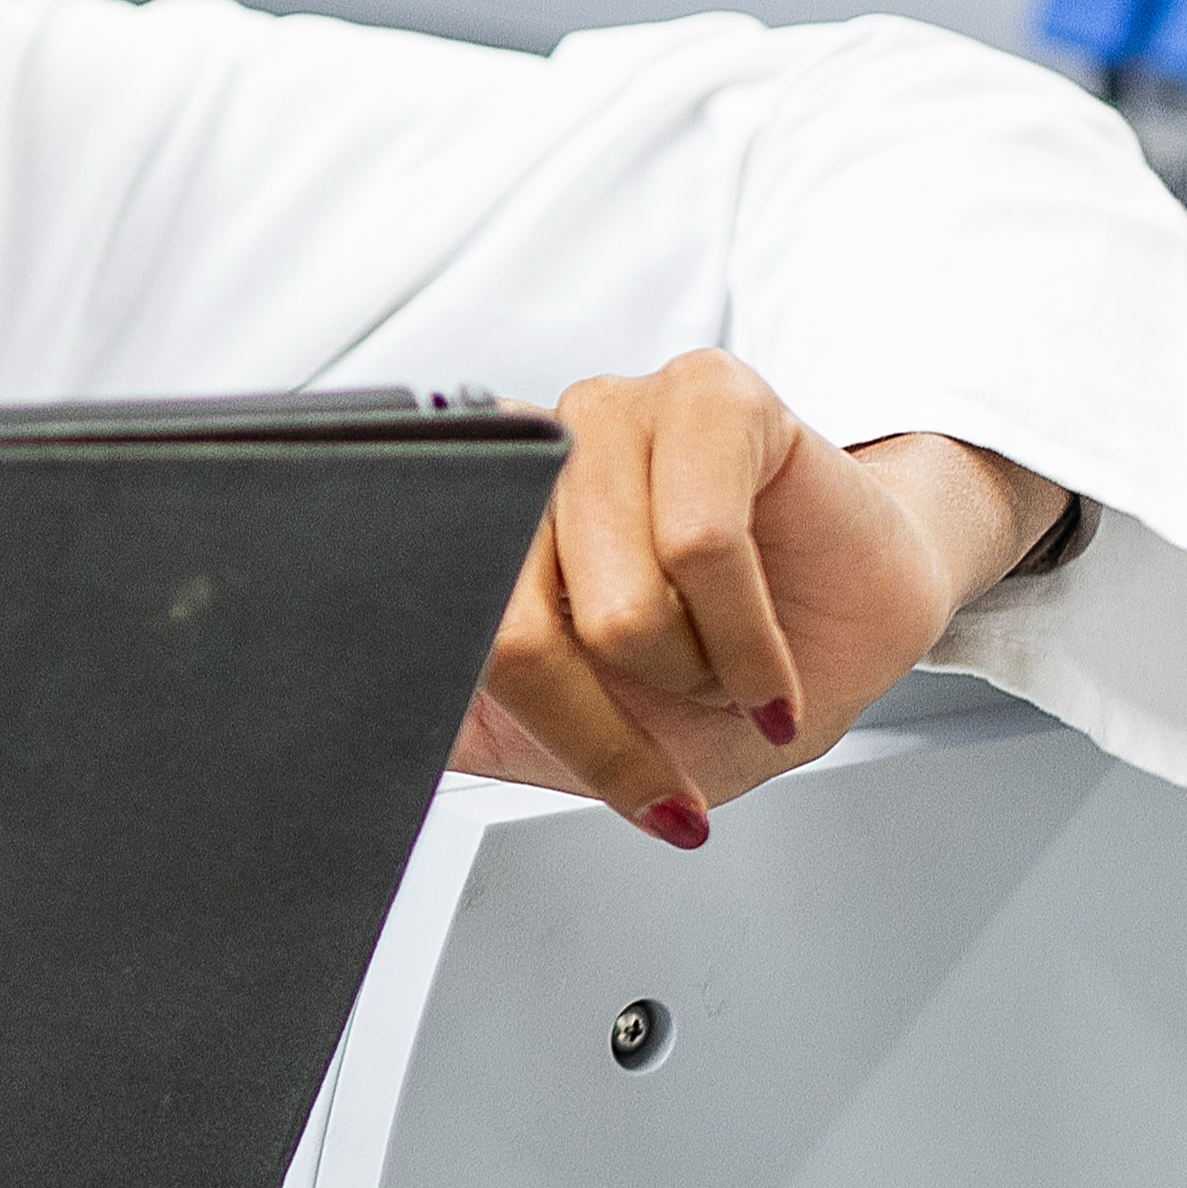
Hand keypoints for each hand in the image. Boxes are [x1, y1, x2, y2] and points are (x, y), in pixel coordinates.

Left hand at [451, 350, 1066, 846]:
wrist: (850, 628)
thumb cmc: (708, 667)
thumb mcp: (561, 734)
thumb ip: (450, 720)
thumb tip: (336, 747)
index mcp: (472, 522)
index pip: (443, 636)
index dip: (529, 736)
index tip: (604, 794)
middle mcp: (526, 457)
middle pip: (521, 632)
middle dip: (612, 729)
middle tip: (683, 737)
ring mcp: (609, 411)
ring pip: (619, 603)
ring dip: (695, 674)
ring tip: (723, 669)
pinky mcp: (706, 394)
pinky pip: (703, 546)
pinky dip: (745, 642)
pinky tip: (766, 672)